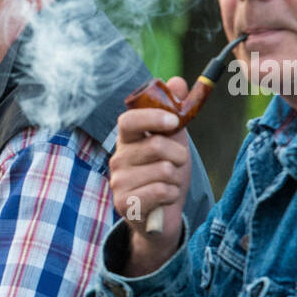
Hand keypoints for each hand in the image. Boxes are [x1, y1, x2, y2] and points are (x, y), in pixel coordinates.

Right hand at [110, 79, 190, 272]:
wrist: (162, 214)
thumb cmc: (167, 174)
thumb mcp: (175, 141)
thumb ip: (175, 113)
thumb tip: (177, 81)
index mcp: (127, 140)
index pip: (128, 120)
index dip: (152, 118)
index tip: (173, 122)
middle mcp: (117, 159)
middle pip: (155, 146)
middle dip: (178, 155)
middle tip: (178, 164)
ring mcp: (118, 182)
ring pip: (163, 170)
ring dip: (176, 179)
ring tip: (168, 184)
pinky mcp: (124, 204)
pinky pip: (161, 191)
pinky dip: (172, 195)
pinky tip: (164, 199)